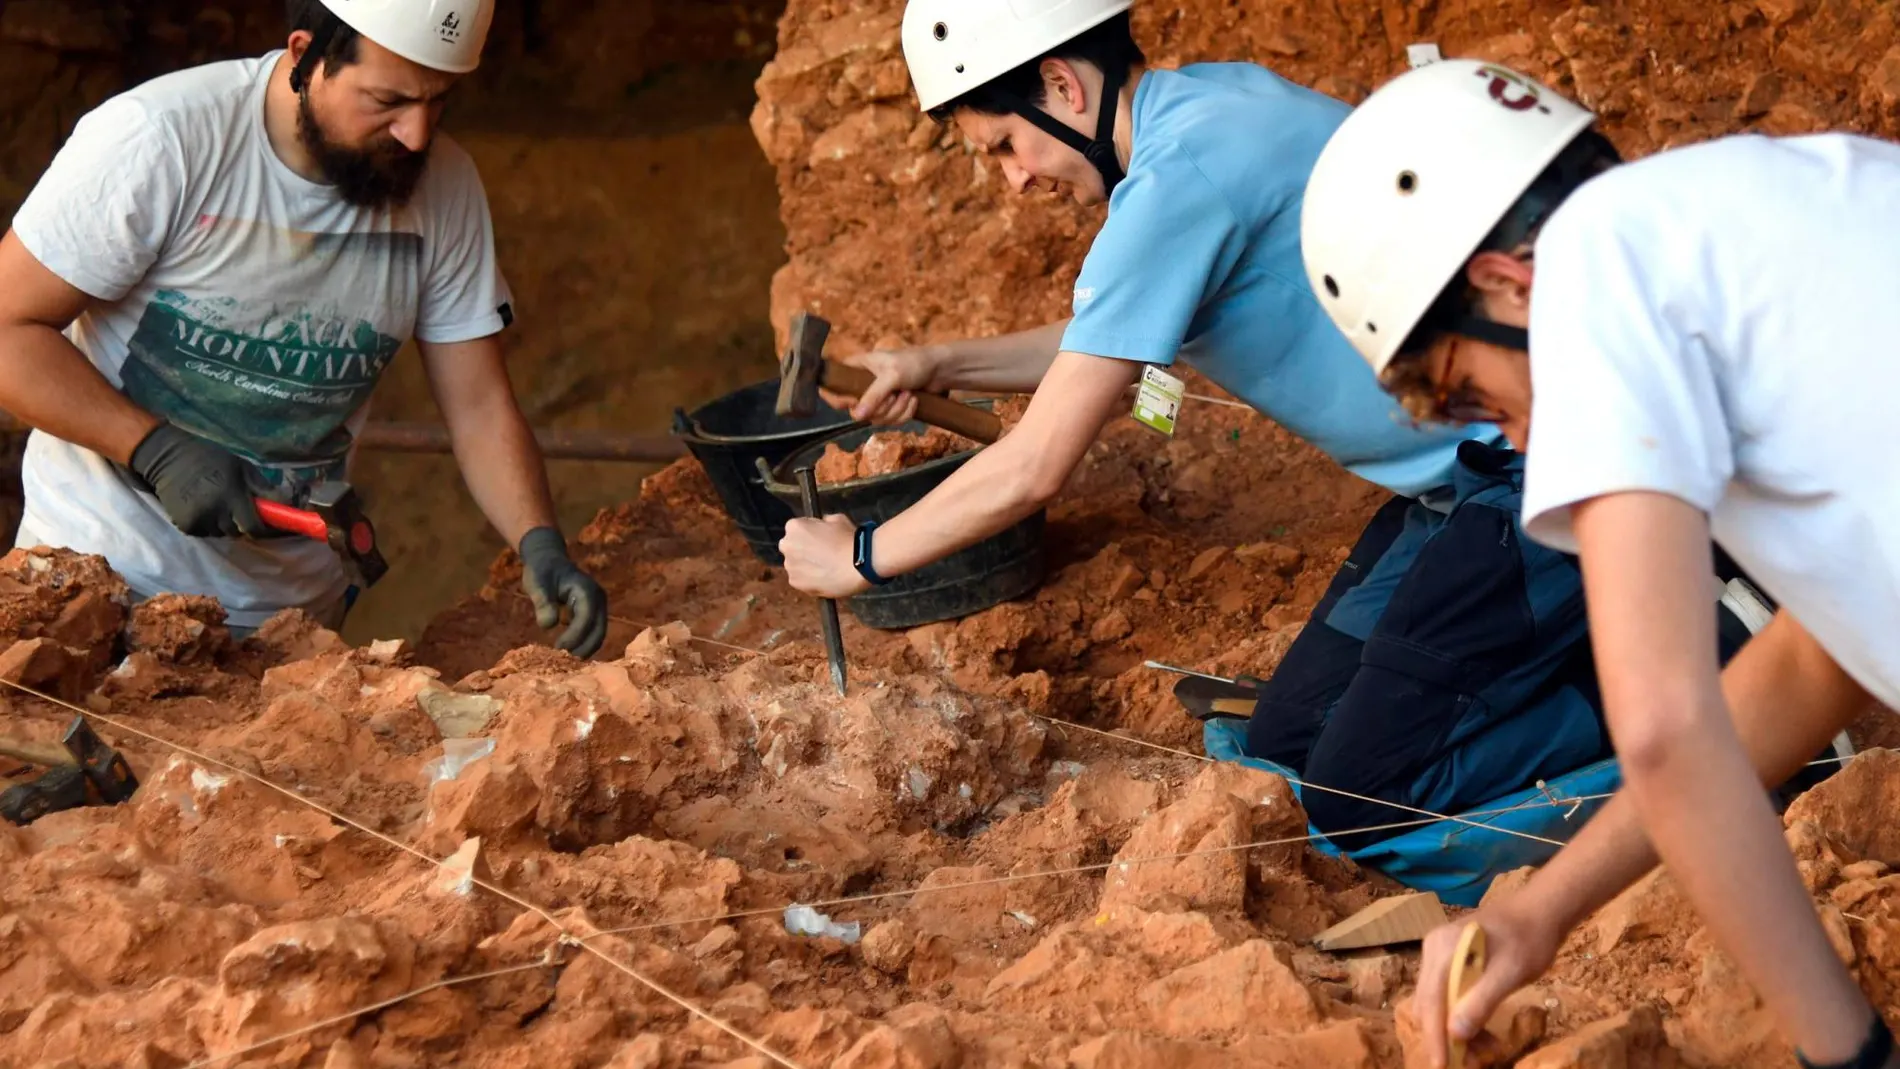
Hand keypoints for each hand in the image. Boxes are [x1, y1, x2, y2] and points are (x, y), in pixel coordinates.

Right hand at [127, 423, 265, 537]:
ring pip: (221, 534)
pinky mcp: (184, 524)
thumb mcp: (241, 467)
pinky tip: (202, 508)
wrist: (167, 457)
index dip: (264, 530)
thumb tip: (286, 506)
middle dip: (242, 525)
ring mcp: (198, 519)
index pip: (255, 526)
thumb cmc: (210, 459)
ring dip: (223, 525)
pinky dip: (207, 525)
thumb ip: (262, 488)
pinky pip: (204, 533)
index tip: (268, 527)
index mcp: (232, 494)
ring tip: (216, 505)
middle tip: (237, 509)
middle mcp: (215, 510)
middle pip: (238, 532)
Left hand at [518, 527, 607, 658]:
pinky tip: (567, 652)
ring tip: (564, 660)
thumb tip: (549, 625)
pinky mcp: (594, 614)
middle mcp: (598, 599)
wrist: (549, 560)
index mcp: (586, 590)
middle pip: (599, 631)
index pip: (586, 618)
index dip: (575, 636)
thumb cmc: (542, 571)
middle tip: (563, 662)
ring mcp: (599, 607)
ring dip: (584, 649)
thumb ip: (543, 602)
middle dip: (583, 648)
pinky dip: (583, 645)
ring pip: (598, 635)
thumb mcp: (537, 583)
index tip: (558, 649)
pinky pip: (593, 634)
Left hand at [779, 515, 870, 597]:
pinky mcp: (795, 582)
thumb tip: (823, 524)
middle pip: (792, 546)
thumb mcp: (837, 519)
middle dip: (803, 549)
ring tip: (825, 568)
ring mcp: (790, 565)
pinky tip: (825, 578)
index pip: (797, 528)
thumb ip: (824, 521)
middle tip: (822, 554)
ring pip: (795, 564)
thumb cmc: (849, 539)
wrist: (859, 564)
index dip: (810, 533)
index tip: (821, 538)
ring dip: (806, 565)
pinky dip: (809, 579)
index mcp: (794, 527)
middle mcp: (787, 545)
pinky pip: (800, 579)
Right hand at [819, 347, 938, 425]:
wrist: (940, 370)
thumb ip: (873, 395)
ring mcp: (877, 398)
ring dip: (896, 410)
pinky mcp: (891, 409)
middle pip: (857, 412)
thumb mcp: (891, 376)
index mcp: (855, 368)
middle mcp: (862, 384)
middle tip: (894, 395)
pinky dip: (904, 414)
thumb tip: (856, 416)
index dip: (839, 400)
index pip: (831, 388)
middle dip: (881, 408)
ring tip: (908, 394)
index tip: (854, 403)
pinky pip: (890, 422)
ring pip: (876, 419)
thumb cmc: (914, 363)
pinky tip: (913, 400)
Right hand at [1410, 897, 1563, 1066]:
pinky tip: (1482, 1028)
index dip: (1434, 1036)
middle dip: (1445, 1035)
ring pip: (1438, 1000)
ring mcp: (1439, 952)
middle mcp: (1433, 950)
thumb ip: (1481, 1001)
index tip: (1440, 1065)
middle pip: (1429, 1002)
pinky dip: (1462, 1014)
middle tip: (1468, 1062)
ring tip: (1485, 1048)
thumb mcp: (1510, 972)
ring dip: (1456, 1027)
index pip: (1431, 1000)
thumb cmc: (1528, 939)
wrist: (1541, 911)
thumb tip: (1455, 1034)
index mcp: (1442, 949)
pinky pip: (1447, 992)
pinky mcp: (1450, 957)